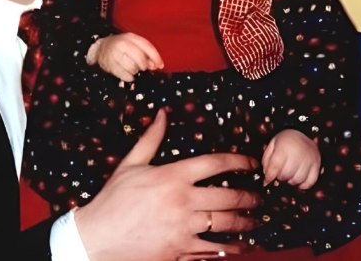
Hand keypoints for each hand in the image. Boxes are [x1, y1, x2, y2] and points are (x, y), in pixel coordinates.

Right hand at [74, 108, 259, 260]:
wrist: (100, 236)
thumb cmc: (113, 200)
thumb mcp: (130, 165)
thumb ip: (150, 139)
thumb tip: (162, 114)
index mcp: (172, 176)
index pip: (215, 164)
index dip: (239, 161)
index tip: (252, 163)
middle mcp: (183, 201)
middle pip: (229, 196)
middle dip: (250, 197)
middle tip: (261, 197)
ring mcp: (185, 227)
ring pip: (227, 224)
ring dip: (247, 223)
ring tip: (257, 221)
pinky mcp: (182, 249)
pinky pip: (214, 249)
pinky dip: (231, 249)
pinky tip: (241, 247)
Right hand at [85, 32, 163, 82]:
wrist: (101, 48)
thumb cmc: (121, 47)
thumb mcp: (133, 44)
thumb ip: (146, 52)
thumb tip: (156, 65)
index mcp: (130, 37)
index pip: (147, 46)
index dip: (155, 57)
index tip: (160, 65)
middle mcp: (122, 43)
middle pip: (140, 58)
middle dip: (144, 65)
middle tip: (143, 67)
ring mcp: (114, 54)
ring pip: (133, 67)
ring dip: (135, 70)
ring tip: (132, 68)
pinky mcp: (109, 65)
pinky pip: (125, 75)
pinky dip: (129, 77)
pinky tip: (127, 73)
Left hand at [262, 128, 320, 188]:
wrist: (304, 134)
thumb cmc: (286, 141)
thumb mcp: (272, 145)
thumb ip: (266, 160)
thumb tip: (266, 175)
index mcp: (284, 147)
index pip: (275, 166)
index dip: (269, 176)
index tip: (267, 180)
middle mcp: (297, 154)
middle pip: (286, 175)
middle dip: (280, 177)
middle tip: (278, 174)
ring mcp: (308, 161)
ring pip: (297, 180)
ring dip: (290, 181)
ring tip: (288, 175)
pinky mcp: (316, 166)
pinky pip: (309, 183)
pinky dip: (302, 185)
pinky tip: (298, 179)